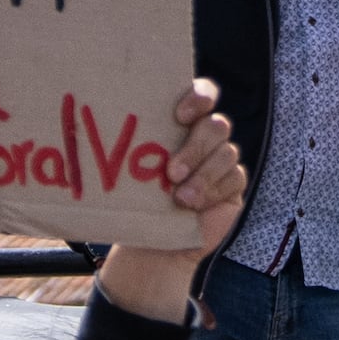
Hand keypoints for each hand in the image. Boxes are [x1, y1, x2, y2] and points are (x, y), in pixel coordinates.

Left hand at [89, 92, 246, 323]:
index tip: (179, 115)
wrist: (153, 245)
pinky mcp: (233, 184)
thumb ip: (133, 149)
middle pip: (217, 125)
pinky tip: (195, 207)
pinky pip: (234, 178)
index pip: (203, 94)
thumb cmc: (137, 201)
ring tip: (181, 199)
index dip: (199, 97)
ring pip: (227, 152)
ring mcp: (223, 159)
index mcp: (183, 123)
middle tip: (171, 172)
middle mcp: (206, 136)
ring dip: (203, 175)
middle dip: (195, 147)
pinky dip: (213, 192)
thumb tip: (104, 133)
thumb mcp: (133, 172)